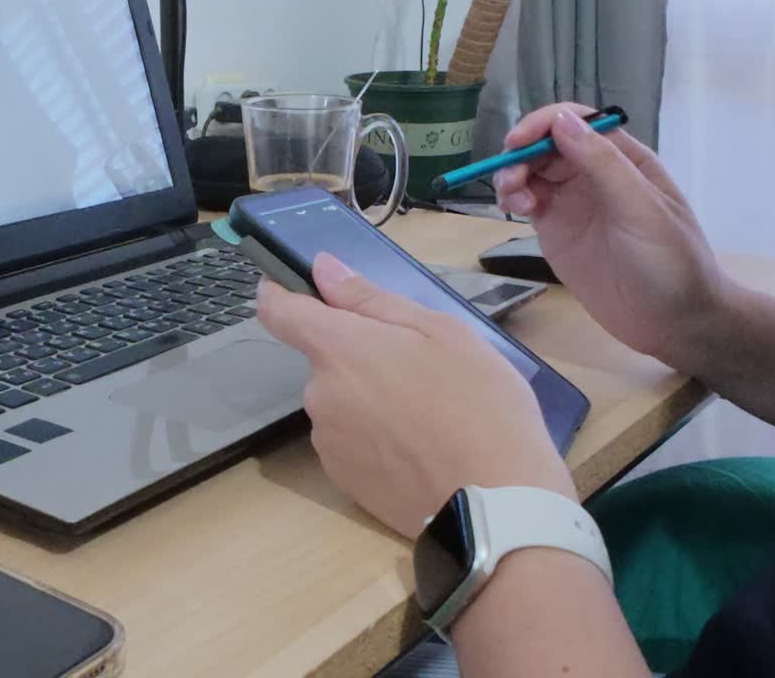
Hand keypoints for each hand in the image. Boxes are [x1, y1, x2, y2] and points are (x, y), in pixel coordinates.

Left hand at [257, 253, 575, 538]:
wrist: (495, 504)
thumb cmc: (478, 405)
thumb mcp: (440, 332)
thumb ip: (371, 299)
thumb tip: (322, 269)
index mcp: (339, 351)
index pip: (279, 312)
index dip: (280, 292)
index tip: (291, 285)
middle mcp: (319, 396)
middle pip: (327, 362)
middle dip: (361, 358)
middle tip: (420, 369)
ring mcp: (328, 443)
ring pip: (342, 404)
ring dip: (370, 400)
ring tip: (428, 415)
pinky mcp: (343, 481)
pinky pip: (352, 443)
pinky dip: (376, 439)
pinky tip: (419, 449)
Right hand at [494, 104, 729, 362]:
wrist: (673, 322)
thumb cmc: (669, 261)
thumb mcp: (641, 208)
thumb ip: (602, 163)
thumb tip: (562, 120)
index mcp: (623, 159)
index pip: (576, 122)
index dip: (543, 125)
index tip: (517, 143)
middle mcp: (595, 174)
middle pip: (547, 145)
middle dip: (522, 153)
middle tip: (511, 182)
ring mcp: (573, 203)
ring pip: (532, 172)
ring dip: (513, 176)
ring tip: (512, 201)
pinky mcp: (556, 231)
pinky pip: (528, 202)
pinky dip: (514, 199)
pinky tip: (515, 211)